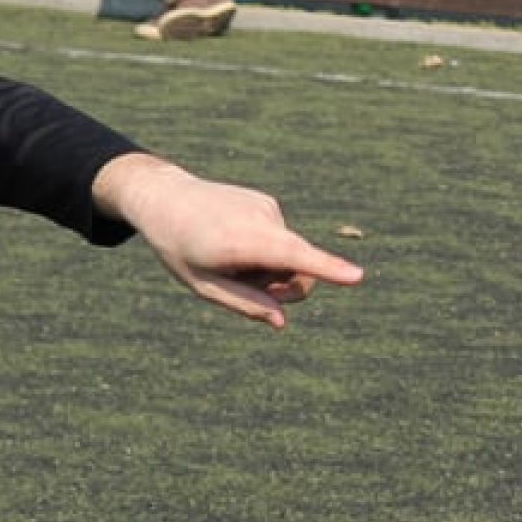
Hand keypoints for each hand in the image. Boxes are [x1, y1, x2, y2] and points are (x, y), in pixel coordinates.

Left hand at [93, 154, 363, 328]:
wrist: (164, 198)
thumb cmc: (179, 248)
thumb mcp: (203, 284)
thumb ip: (244, 304)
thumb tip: (281, 322)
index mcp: (240, 243)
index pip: (292, 258)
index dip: (326, 268)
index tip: (357, 276)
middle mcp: (259, 220)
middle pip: (299, 268)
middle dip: (286, 288)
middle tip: (251, 290)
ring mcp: (266, 208)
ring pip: (288, 255)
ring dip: (267, 267)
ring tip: (228, 256)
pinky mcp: (267, 202)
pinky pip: (279, 239)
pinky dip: (264, 248)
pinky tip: (231, 239)